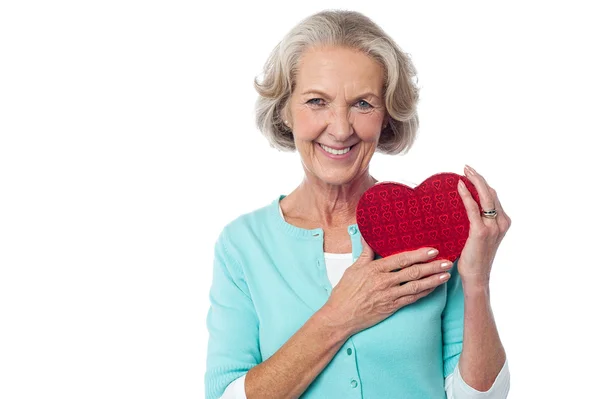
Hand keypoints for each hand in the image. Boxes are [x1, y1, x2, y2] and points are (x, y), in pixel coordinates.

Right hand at [320, 238, 451, 336]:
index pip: (401, 260)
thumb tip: (367, 237)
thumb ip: (365, 253)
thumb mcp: (353, 269)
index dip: (418, 255)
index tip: (432, 250)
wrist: (340, 316)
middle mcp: (384, 282)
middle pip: (413, 272)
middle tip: (447, 261)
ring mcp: (389, 296)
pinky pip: (412, 299)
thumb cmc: (345, 292)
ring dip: (433, 280)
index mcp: (375, 270)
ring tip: (446, 274)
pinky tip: (434, 288)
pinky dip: (424, 293)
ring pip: (416, 286)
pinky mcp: (392, 307)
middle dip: (432, 267)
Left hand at [456, 165, 511, 285]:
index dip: (483, 184)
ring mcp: (493, 227)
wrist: (476, 277)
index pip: (493, 197)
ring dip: (474, 181)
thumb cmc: (474, 258)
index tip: (471, 174)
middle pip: (491, 193)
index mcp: (503, 223)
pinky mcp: (481, 232)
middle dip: (479, 177)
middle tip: (467, 167)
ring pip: (485, 197)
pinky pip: (473, 208)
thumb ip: (478, 221)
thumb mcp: (480, 236)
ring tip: (464, 172)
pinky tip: (459, 186)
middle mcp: (501, 223)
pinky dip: (466, 195)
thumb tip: (466, 208)